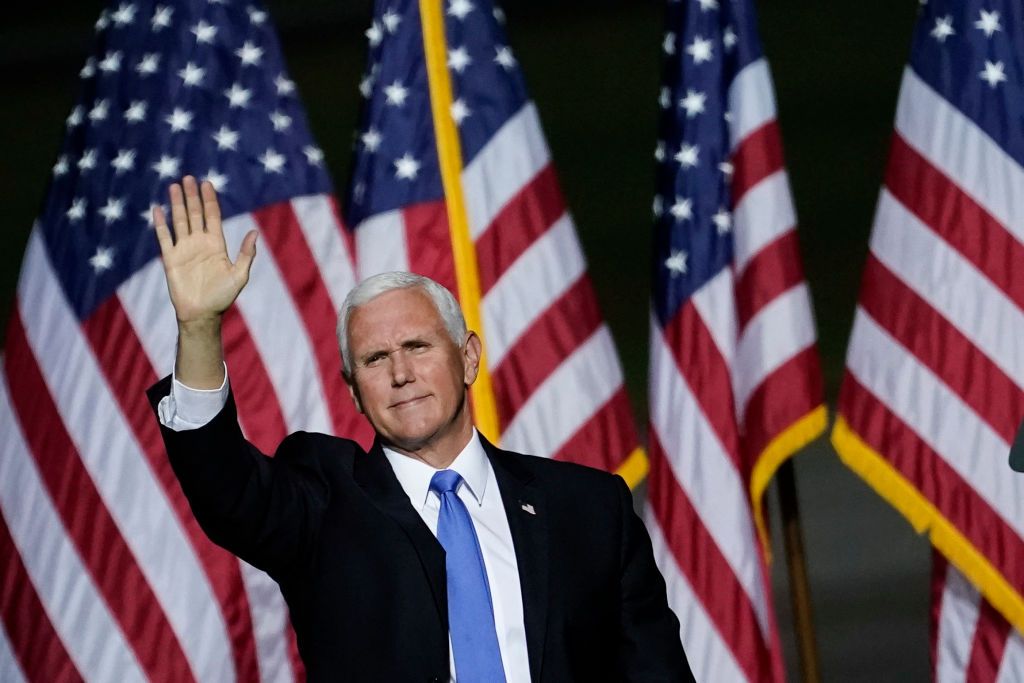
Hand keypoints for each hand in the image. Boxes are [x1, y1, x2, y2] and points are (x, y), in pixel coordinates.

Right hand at [154, 176, 256, 325]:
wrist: (202, 314)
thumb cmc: (222, 297)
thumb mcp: (239, 275)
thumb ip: (246, 254)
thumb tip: (254, 232)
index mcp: (216, 244)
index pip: (212, 216)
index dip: (210, 200)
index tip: (207, 183)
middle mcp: (199, 243)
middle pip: (195, 213)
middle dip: (192, 196)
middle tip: (189, 178)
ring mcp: (184, 249)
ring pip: (179, 220)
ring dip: (176, 204)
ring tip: (174, 186)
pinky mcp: (170, 258)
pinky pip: (164, 237)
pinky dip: (160, 223)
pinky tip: (158, 209)